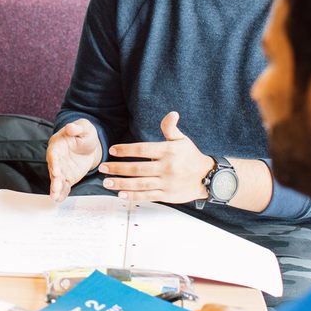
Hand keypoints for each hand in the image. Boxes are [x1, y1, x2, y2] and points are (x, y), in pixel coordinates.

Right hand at [47, 118, 102, 202]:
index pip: (53, 154)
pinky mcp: (68, 177)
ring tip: (55, 197)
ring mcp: (62, 169)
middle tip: (56, 188)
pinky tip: (59, 200)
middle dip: (54, 179)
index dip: (54, 163)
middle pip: (53, 169)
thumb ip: (77, 128)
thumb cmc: (85, 133)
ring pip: (57, 180)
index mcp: (57, 145)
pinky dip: (62, 193)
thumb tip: (70, 127)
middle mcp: (57, 158)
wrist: (90, 145)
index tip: (56, 171)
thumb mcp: (84, 128)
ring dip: (56, 188)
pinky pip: (64, 185)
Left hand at [98, 111, 212, 202]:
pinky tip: (121, 194)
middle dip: (117, 168)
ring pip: (140, 184)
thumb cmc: (190, 156)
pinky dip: (133, 196)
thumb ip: (170, 128)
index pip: (142, 149)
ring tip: (106, 182)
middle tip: (102, 168)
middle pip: (137, 168)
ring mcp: (166, 183)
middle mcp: (166, 167)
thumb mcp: (182, 140)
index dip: (126, 150)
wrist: (208, 177)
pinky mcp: (167, 195)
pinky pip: (147, 196)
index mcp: (167, 151)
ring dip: (121, 184)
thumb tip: (172, 114)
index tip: (112, 150)